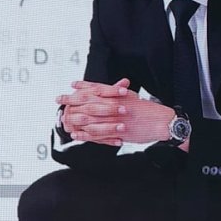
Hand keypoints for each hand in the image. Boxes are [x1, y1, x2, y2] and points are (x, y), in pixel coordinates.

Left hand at [57, 79, 173, 145]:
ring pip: (90, 118)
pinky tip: (75, 135)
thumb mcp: (132, 97)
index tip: (71, 85)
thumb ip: (120, 93)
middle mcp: (114, 105)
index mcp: (117, 95)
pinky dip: (85, 135)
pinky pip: (97, 134)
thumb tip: (114, 87)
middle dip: (71, 100)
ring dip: (74, 118)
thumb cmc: (148, 110)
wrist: (161, 121)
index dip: (82, 86)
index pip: (96, 88)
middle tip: (59, 99)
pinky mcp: (117, 132)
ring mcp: (115, 119)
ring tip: (63, 119)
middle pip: (88, 101)